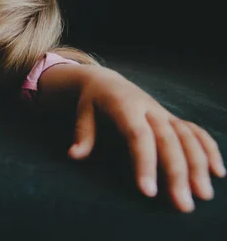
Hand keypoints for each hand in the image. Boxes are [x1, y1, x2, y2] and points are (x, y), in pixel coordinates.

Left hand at [69, 67, 224, 212]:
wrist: (107, 80)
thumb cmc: (92, 100)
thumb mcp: (82, 110)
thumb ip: (82, 132)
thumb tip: (73, 155)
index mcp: (125, 106)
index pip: (138, 136)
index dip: (145, 163)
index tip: (148, 192)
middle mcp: (150, 110)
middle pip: (168, 141)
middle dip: (177, 174)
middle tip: (183, 205)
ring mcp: (164, 114)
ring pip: (187, 138)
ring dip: (199, 166)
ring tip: (203, 195)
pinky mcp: (173, 119)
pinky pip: (196, 132)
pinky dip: (209, 149)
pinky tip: (218, 172)